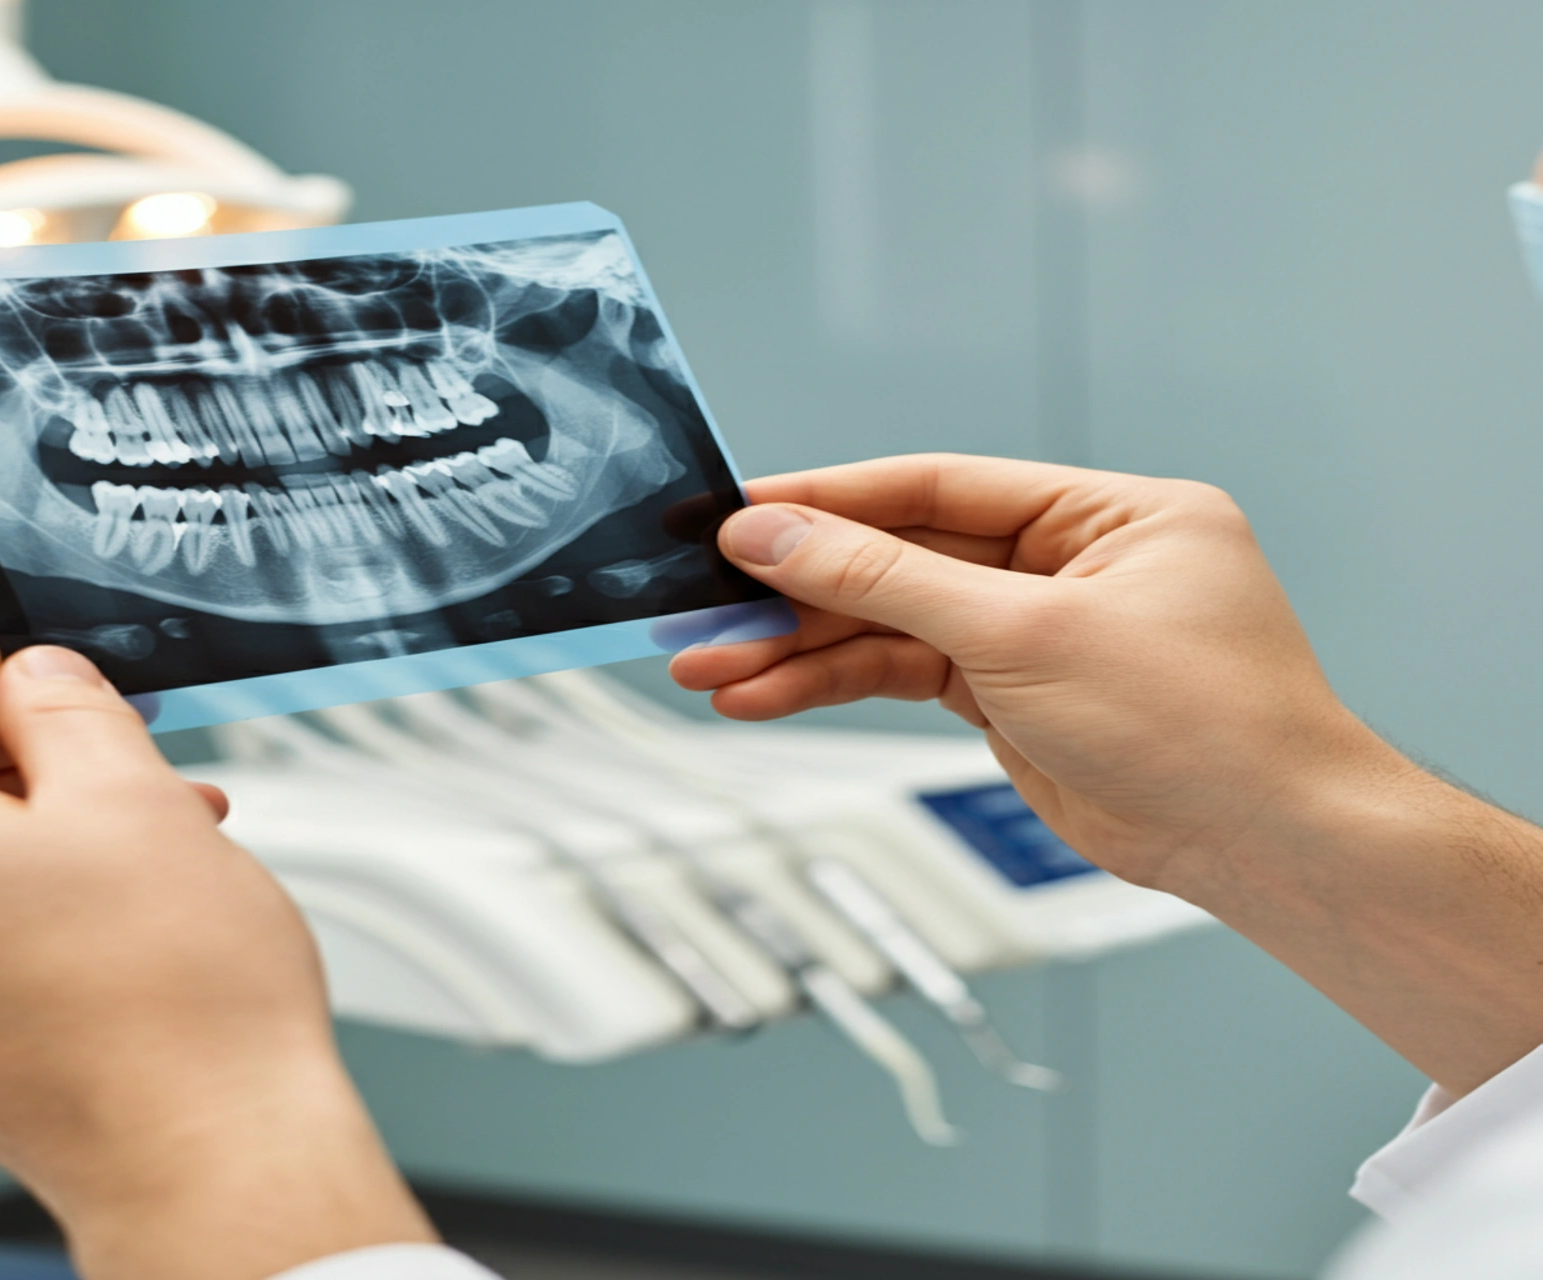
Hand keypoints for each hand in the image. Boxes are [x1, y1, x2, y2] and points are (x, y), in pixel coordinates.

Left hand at [0, 628, 433, 1279]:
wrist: (197, 1151)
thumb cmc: (165, 1006)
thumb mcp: (127, 788)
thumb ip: (63, 698)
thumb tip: (37, 676)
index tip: (53, 656)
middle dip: (20, 745)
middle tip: (122, 743)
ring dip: (22, 816)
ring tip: (142, 824)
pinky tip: (99, 885)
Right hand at [674, 453, 1379, 889]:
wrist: (1266, 847)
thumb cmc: (1203, 725)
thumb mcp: (1026, 633)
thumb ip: (887, 581)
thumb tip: (777, 536)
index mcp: (1104, 513)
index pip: (938, 486)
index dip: (830, 501)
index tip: (739, 515)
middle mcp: (1070, 563)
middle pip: (901, 559)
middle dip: (798, 590)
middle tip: (704, 607)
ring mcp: (1039, 632)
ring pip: (893, 627)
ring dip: (800, 650)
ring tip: (710, 670)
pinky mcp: (1014, 697)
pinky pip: (907, 676)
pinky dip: (837, 687)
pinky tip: (765, 698)